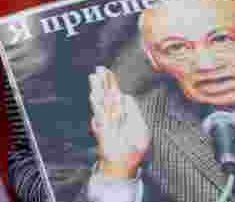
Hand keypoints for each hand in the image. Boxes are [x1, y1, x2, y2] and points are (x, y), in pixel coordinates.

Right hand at [89, 65, 150, 179]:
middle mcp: (112, 116)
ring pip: (101, 103)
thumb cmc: (134, 148)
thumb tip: (126, 96)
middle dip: (103, 82)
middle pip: (107, 95)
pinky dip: (97, 107)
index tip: (106, 72)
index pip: (115, 94)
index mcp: (121, 113)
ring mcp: (106, 123)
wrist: (125, 165)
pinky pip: (99, 117)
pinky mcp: (103, 131)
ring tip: (94, 78)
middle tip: (98, 69)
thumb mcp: (141, 128)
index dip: (111, 82)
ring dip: (97, 90)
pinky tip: (93, 96)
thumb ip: (134, 112)